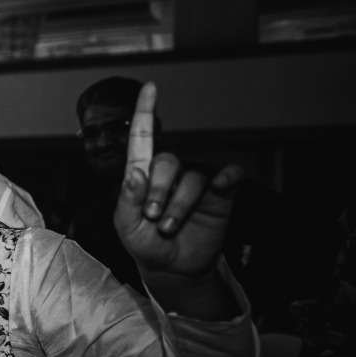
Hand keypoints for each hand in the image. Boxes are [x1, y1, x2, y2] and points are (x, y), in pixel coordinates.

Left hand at [115, 83, 242, 277]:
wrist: (173, 269)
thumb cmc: (146, 244)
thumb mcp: (127, 226)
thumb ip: (128, 200)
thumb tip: (135, 173)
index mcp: (143, 176)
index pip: (143, 140)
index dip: (146, 113)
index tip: (150, 87)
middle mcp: (170, 174)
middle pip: (166, 162)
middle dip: (158, 191)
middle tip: (154, 217)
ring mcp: (196, 183)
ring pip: (192, 178)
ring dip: (179, 205)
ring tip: (169, 227)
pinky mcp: (220, 195)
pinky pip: (228, 176)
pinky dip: (226, 178)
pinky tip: (220, 187)